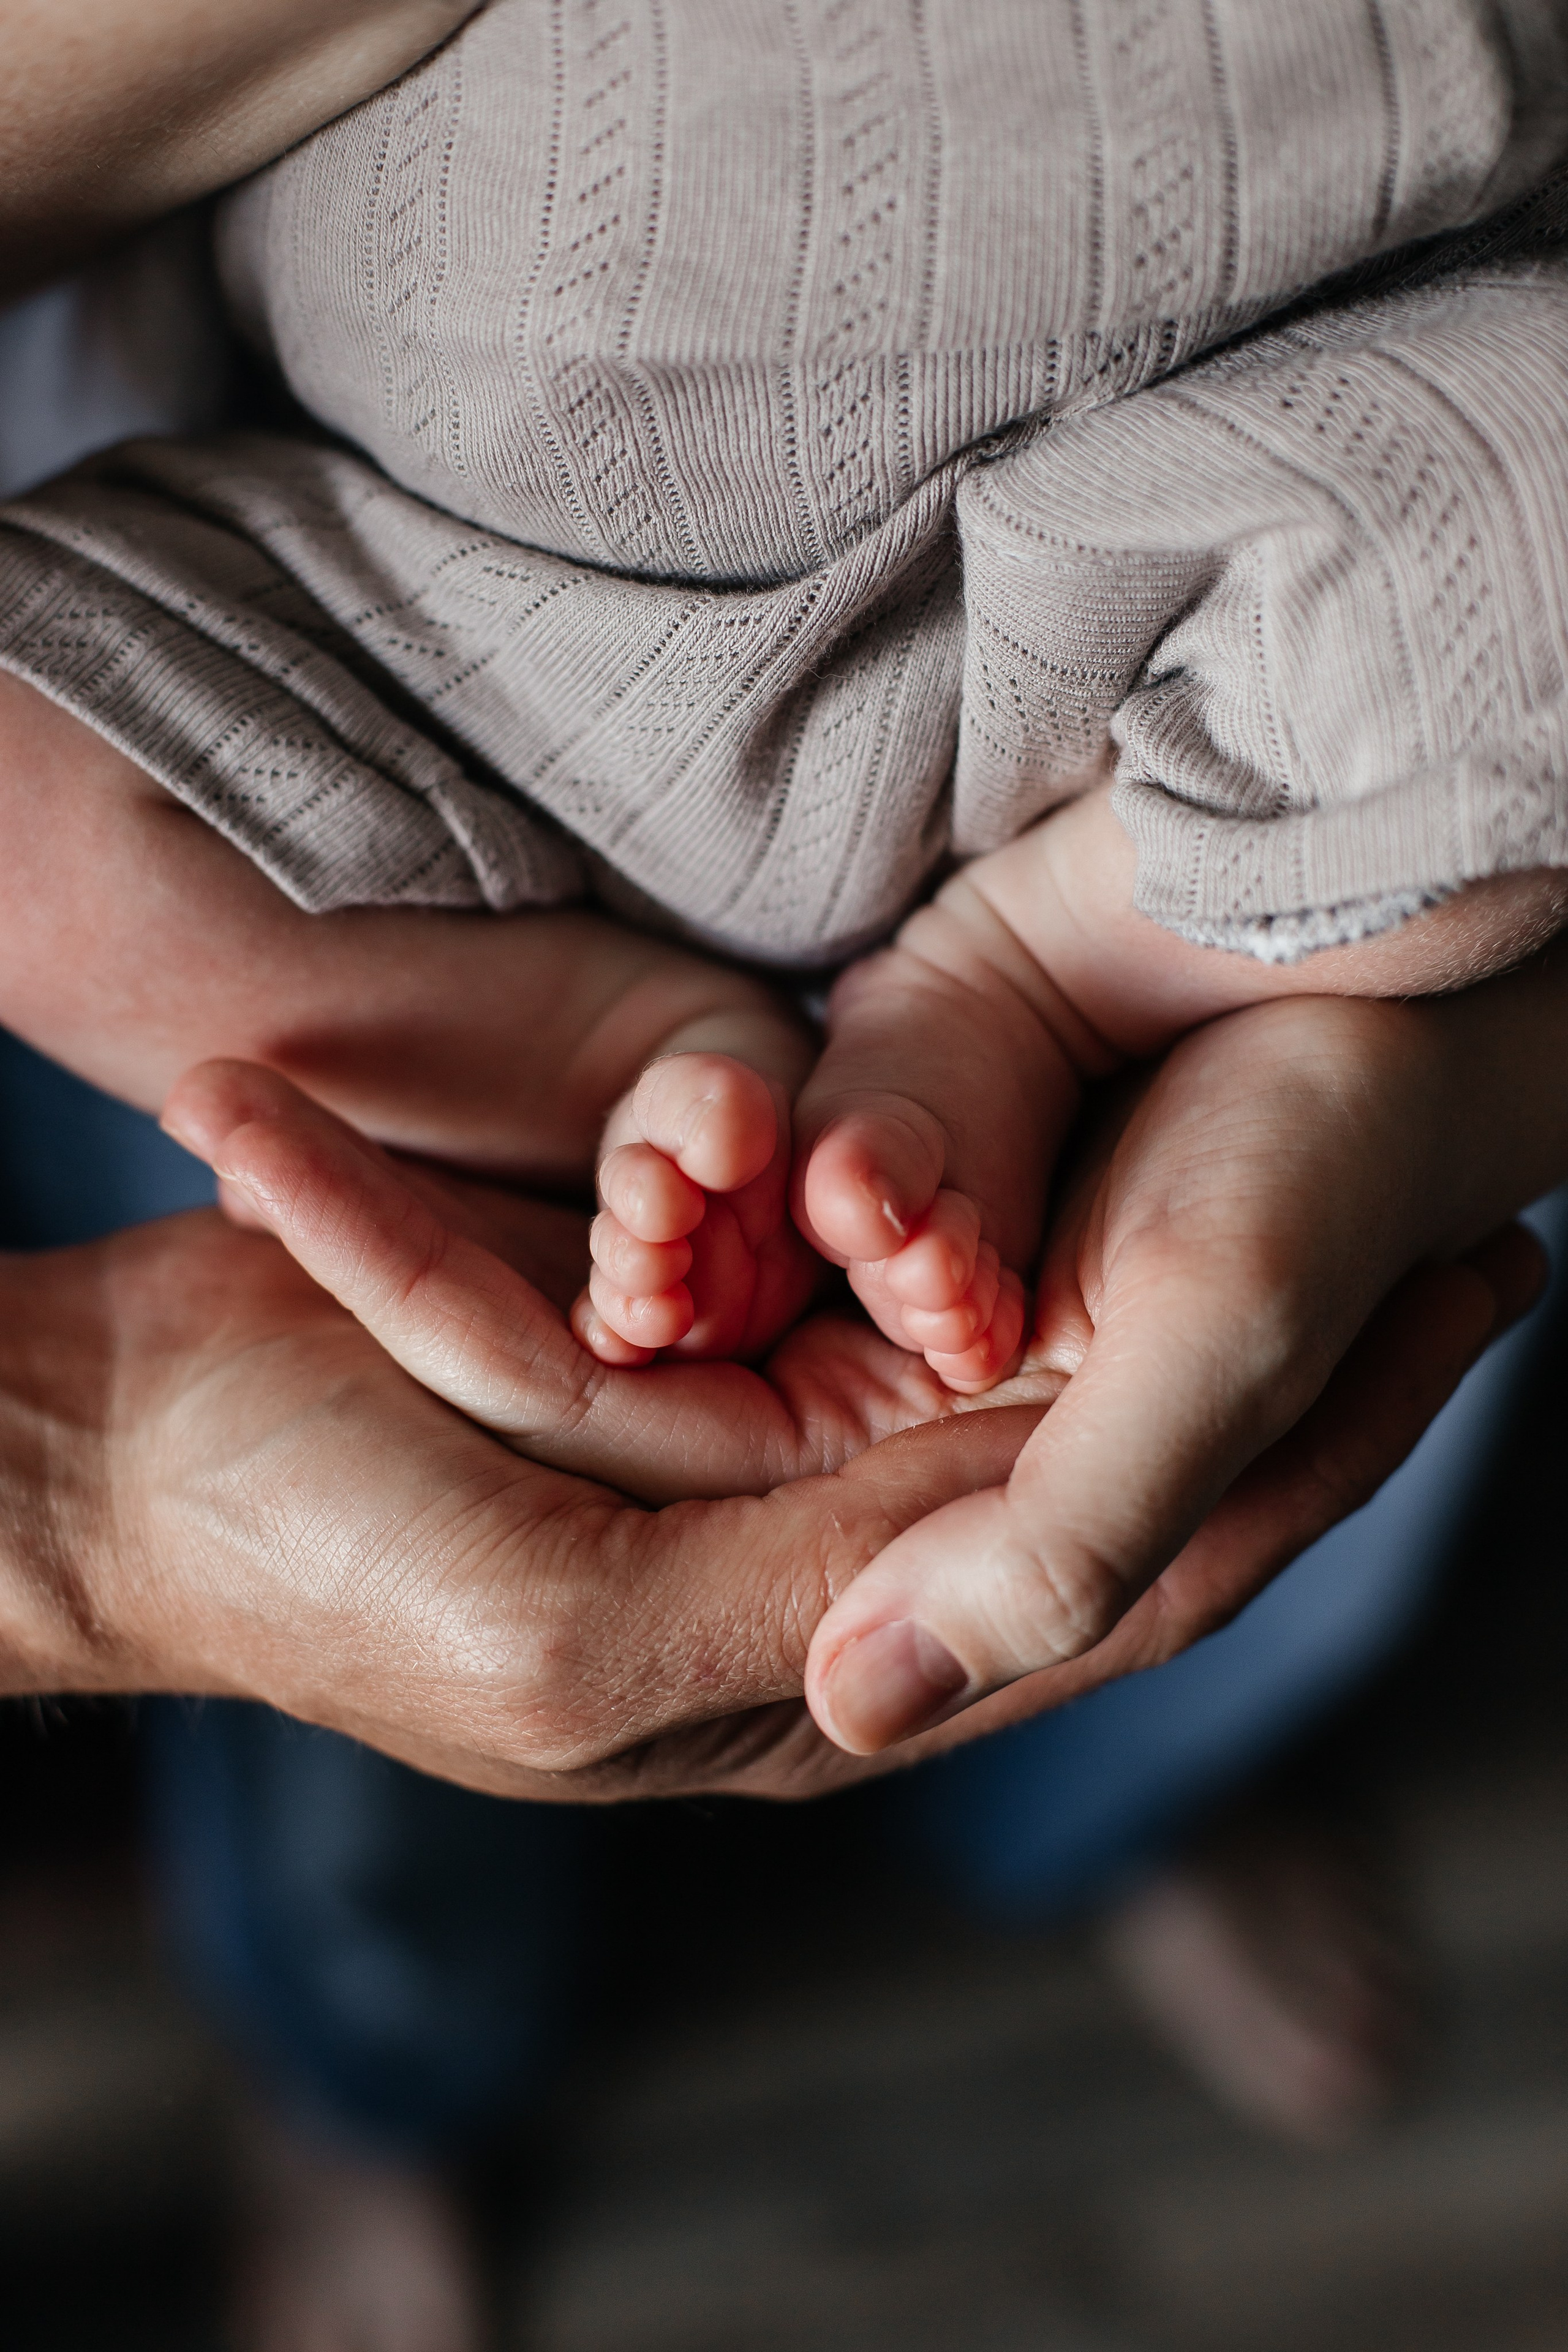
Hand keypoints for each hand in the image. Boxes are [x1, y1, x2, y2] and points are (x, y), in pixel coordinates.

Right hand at [144, 1041, 1544, 1790]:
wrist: (116, 1455)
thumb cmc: (307, 1555)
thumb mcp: (570, 1621)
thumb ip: (799, 1609)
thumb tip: (993, 1617)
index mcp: (810, 1672)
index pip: (1122, 1571)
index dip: (1303, 1449)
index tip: (1461, 1312)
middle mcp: (816, 1580)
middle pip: (1116, 1483)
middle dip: (1296, 1379)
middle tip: (1473, 1245)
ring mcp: (761, 1478)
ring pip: (1032, 1395)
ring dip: (1188, 1307)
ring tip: (1343, 1192)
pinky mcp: (696, 1379)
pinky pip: (902, 1328)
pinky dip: (1031, 1272)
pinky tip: (1125, 1203)